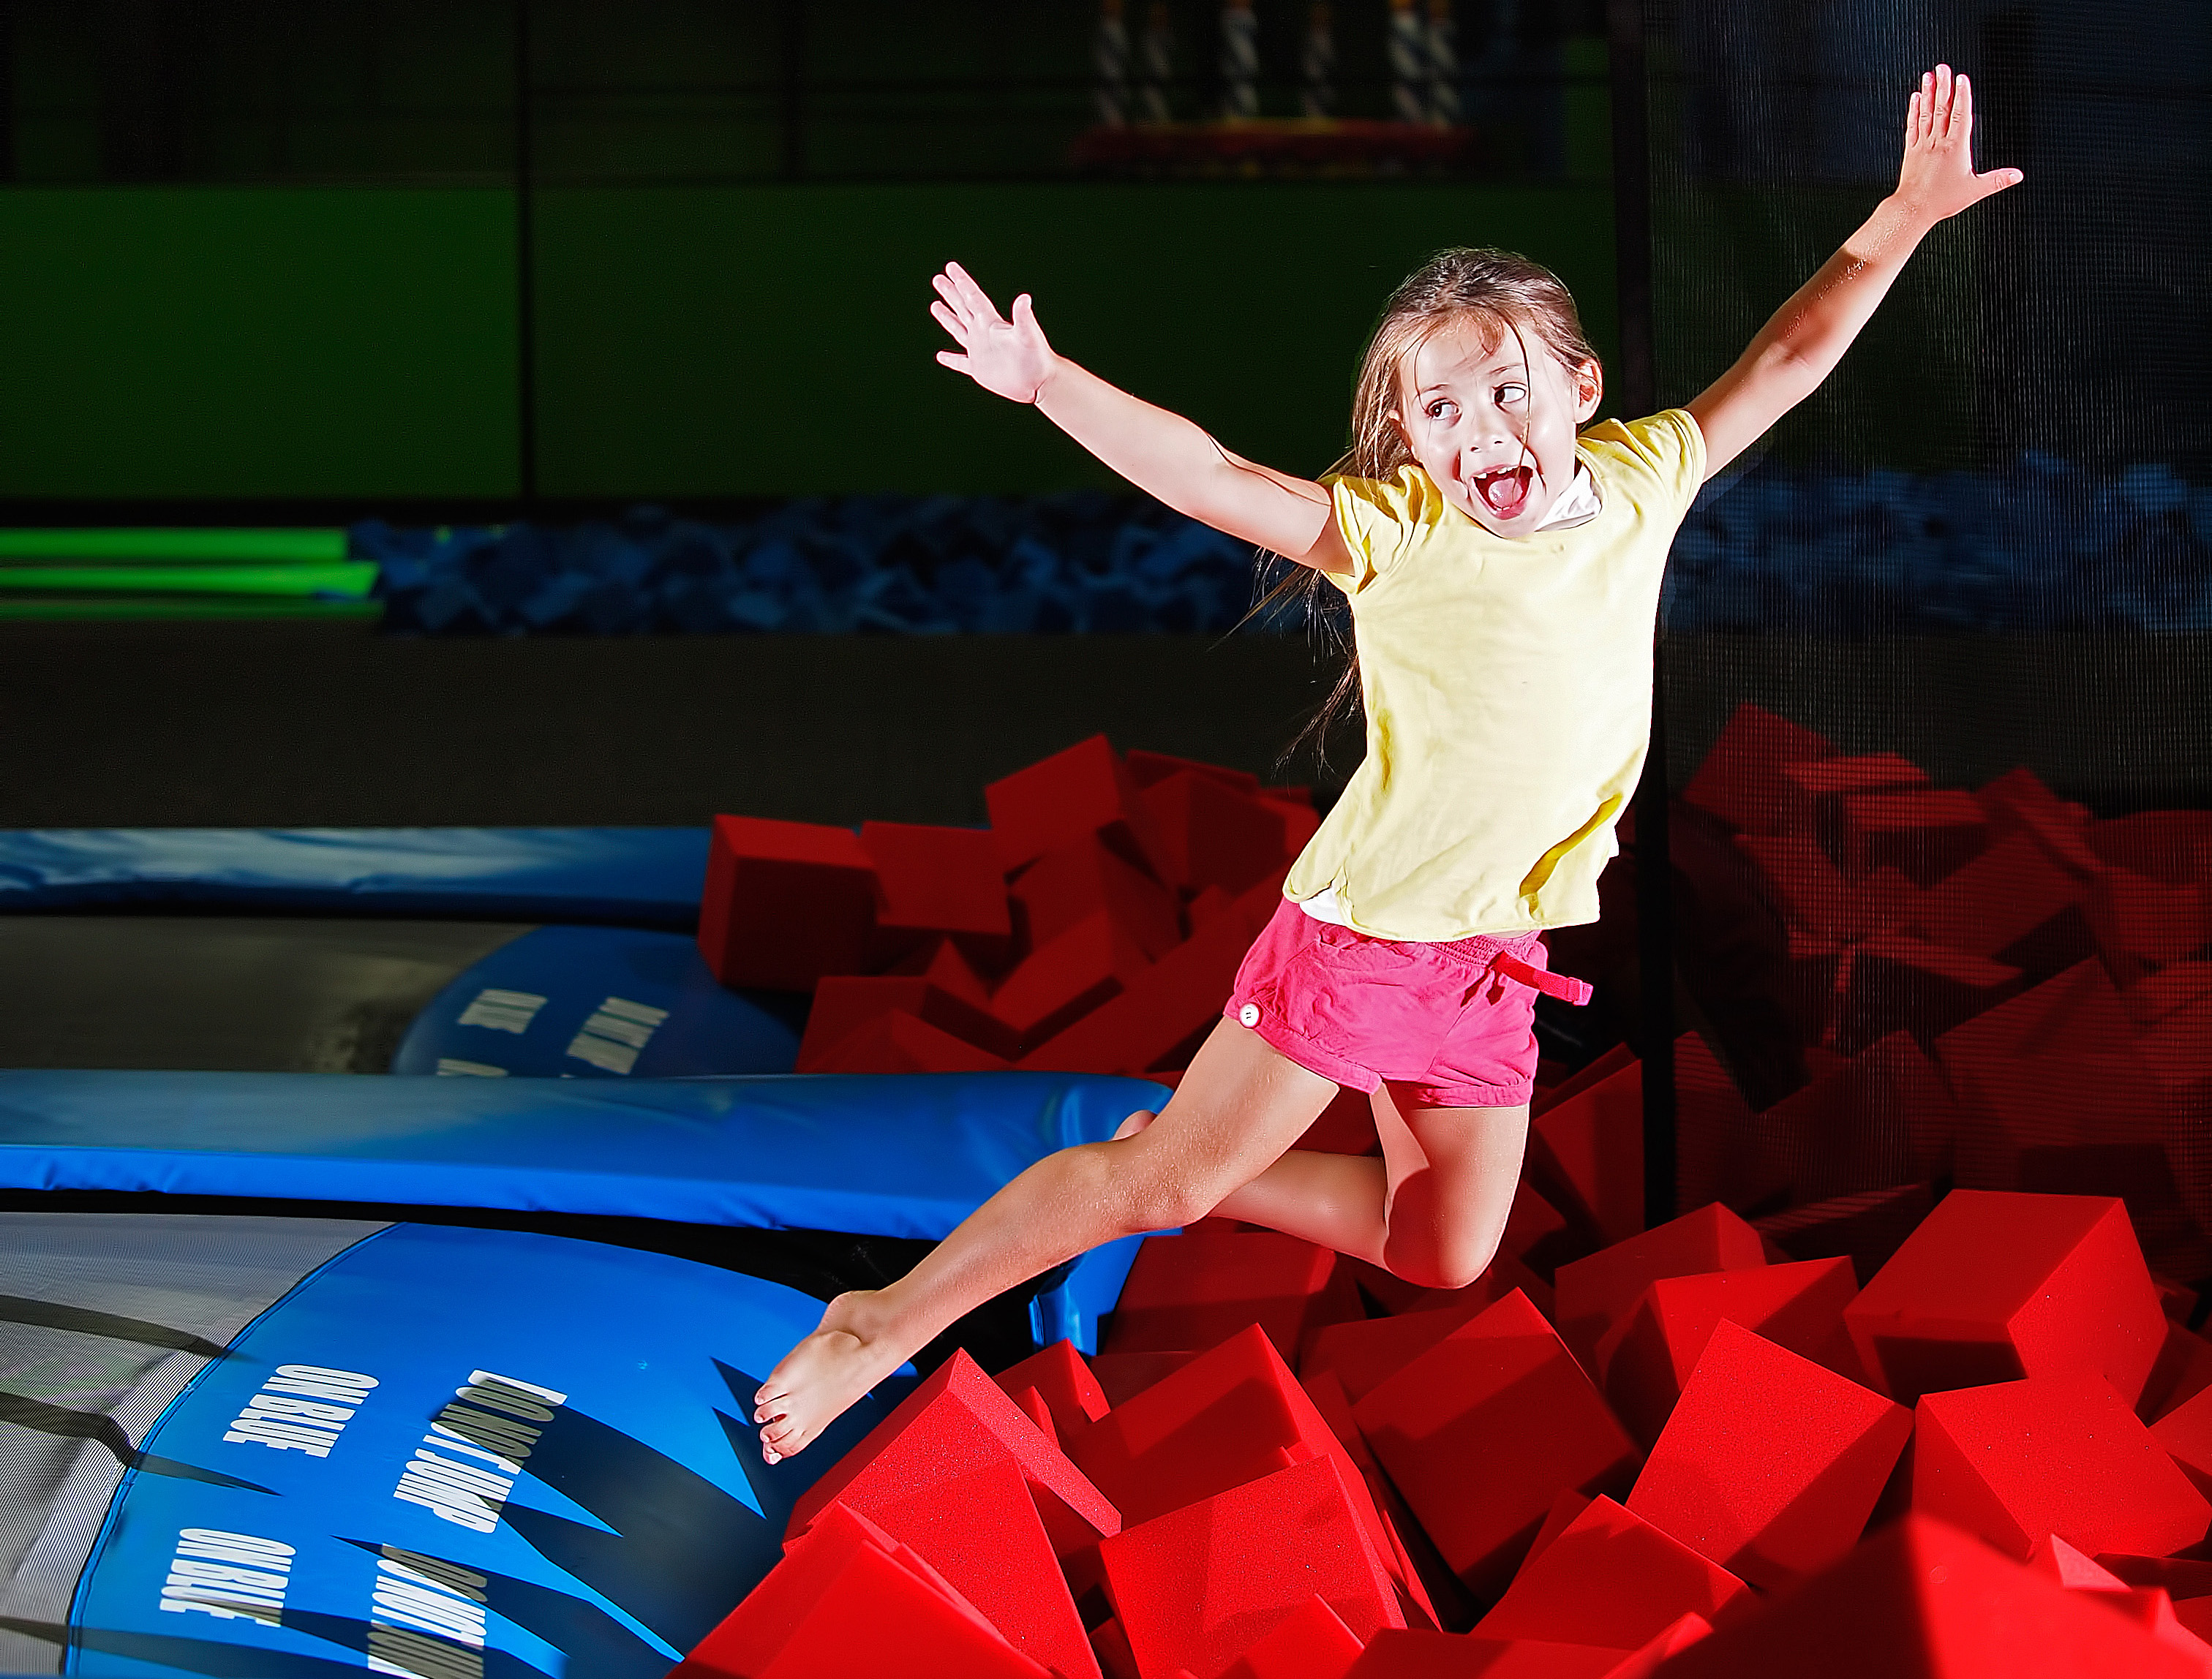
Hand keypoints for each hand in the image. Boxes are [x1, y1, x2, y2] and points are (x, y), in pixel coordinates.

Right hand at [931, 262, 1056, 402]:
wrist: (1040, 381)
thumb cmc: (1037, 357)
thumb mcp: (1029, 334)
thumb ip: (1023, 316)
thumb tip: (1025, 298)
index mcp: (992, 323)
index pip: (973, 297)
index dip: (962, 282)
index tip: (950, 267)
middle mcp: (984, 333)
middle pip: (962, 308)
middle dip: (950, 293)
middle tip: (938, 279)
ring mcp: (980, 350)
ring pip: (959, 330)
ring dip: (947, 318)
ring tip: (935, 306)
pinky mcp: (979, 369)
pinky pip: (961, 363)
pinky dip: (951, 359)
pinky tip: (941, 356)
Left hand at [1894, 64, 2021, 224]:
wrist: (1912, 210)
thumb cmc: (1941, 201)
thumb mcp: (1974, 191)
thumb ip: (1997, 180)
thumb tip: (2018, 175)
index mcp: (1955, 148)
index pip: (1960, 115)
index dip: (1961, 95)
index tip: (1961, 78)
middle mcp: (1937, 143)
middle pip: (1941, 108)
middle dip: (1943, 86)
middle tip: (1942, 67)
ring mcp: (1922, 145)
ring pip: (1926, 114)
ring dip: (1928, 93)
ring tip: (1929, 75)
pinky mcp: (1910, 151)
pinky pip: (1913, 126)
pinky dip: (1914, 111)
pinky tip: (1915, 98)